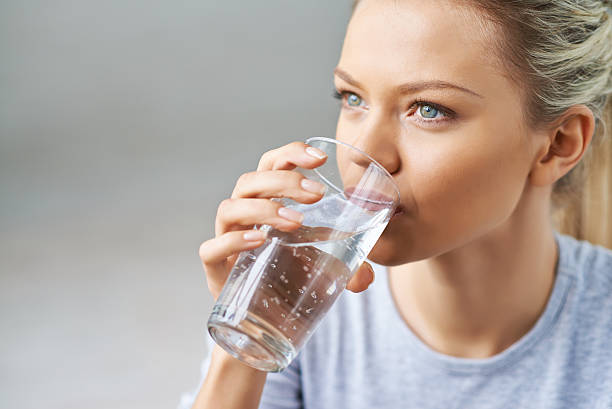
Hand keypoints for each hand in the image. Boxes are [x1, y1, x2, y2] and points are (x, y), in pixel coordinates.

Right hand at [198, 141, 375, 299]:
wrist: (264, 324)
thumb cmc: (289, 283)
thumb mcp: (323, 270)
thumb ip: (349, 270)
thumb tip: (367, 276)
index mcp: (266, 203)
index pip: (271, 165)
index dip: (292, 154)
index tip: (321, 158)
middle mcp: (242, 217)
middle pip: (250, 181)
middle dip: (284, 180)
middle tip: (317, 194)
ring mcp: (225, 241)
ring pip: (231, 208)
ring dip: (264, 207)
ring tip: (296, 220)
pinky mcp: (216, 271)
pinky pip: (212, 249)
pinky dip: (234, 240)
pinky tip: (260, 240)